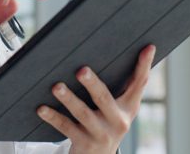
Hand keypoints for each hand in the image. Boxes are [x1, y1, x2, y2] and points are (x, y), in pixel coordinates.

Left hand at [37, 45, 155, 153]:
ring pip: (83, 113)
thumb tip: (109, 52)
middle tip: (81, 70)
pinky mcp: (84, 143)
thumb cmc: (106, 123)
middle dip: (92, 84)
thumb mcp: (117, 108)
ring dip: (68, 99)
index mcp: (128, 107)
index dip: (144, 65)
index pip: (139, 83)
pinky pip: (66, 127)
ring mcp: (101, 133)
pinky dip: (53, 116)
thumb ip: (118, 86)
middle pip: (104, 98)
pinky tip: (41, 108)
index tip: (147, 47)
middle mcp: (118, 121)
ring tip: (56, 87)